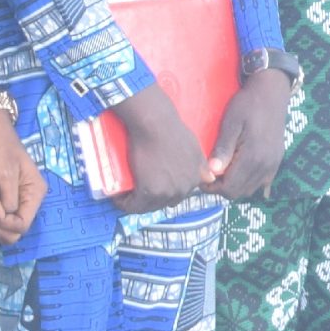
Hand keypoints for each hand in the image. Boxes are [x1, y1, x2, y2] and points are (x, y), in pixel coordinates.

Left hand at [0, 109, 45, 246]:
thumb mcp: (4, 173)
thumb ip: (8, 199)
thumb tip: (7, 216)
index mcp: (35, 192)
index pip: (22, 225)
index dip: (3, 221)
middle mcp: (29, 201)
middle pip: (15, 233)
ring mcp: (17, 203)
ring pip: (6, 232)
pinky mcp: (5, 203)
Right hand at [111, 84, 208, 212]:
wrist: (155, 124)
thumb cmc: (172, 130)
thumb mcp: (195, 148)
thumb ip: (201, 165)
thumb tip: (211, 179)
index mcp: (196, 179)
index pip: (179, 195)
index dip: (164, 192)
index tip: (152, 186)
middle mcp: (185, 189)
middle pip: (165, 202)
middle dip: (152, 199)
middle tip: (137, 190)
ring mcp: (168, 192)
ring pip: (149, 206)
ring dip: (137, 203)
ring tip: (126, 196)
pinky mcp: (149, 191)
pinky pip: (134, 205)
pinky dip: (125, 203)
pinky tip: (118, 198)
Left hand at [208, 71, 294, 201]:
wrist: (271, 93)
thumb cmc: (247, 105)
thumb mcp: (231, 123)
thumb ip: (223, 148)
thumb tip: (212, 172)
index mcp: (252, 157)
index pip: (229, 188)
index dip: (212, 188)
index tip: (203, 177)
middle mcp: (265, 165)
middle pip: (239, 192)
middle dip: (222, 188)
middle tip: (211, 174)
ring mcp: (273, 164)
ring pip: (250, 190)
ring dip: (235, 186)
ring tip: (224, 171)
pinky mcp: (276, 161)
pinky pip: (262, 183)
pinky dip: (249, 183)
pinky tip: (240, 172)